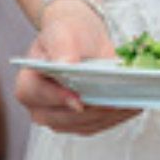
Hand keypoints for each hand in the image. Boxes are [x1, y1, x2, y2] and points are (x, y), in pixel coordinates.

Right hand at [15, 0, 137, 135]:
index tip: (80, 101)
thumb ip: (61, 49)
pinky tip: (131, 105)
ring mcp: (59, 119)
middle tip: (114, 101)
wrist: (83, 39)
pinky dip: (116, 118)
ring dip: (108, 116)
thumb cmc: (68, 34)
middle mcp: (39, 107)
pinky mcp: (80, 124)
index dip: (58, 98)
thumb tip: (65, 65)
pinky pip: (98, 126)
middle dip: (91, 110)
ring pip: (84, 125)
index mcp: (27, 83)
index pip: (36, 95)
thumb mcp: (62, 34)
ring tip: (130, 102)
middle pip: (63, 118)